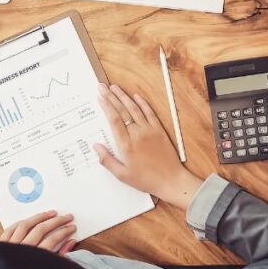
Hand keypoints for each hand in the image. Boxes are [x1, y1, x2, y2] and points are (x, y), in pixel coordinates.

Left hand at [0, 210, 77, 253]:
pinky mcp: (1, 246)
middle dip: (57, 221)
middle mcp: (22, 250)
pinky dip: (22, 222)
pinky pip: (11, 228)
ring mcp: (10, 247)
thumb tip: (70, 243)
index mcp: (35, 259)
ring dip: (40, 217)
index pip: (53, 239)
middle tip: (67, 217)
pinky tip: (29, 220)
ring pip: (26, 225)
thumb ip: (61, 257)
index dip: (64, 231)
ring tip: (51, 213)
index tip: (72, 228)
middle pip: (41, 229)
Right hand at [94, 84, 202, 210]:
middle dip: (111, 97)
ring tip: (115, 88)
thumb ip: (107, 160)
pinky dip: (142, 103)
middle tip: (102, 87)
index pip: (114, 119)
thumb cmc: (146, 180)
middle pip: (122, 111)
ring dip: (123, 96)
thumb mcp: (122, 175)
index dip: (106, 106)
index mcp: (126, 144)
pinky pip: (149, 113)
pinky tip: (135, 96)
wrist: (171, 181)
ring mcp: (149, 130)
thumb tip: (96, 147)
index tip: (100, 97)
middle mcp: (137, 134)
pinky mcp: (159, 131)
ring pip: (134, 108)